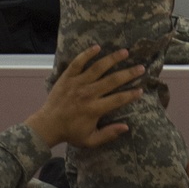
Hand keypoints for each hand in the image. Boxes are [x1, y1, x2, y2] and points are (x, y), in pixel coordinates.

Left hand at [26, 45, 144, 148]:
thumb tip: (127, 127)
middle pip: (112, 80)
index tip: (141, 89)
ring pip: (98, 68)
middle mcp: (88, 93)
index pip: (118, 99)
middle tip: (141, 67)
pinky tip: (97, 47)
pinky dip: (87, 54)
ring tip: (125, 52)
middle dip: (128, 73)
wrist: (47, 125)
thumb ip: (108, 134)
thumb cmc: (70, 133)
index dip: (131, 94)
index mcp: (94, 109)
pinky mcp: (67, 77)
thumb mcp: (90, 140)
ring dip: (113, 59)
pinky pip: (78, 62)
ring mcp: (77, 83)